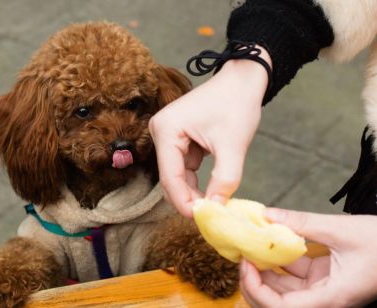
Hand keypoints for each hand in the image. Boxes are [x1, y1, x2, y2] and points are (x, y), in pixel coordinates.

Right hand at [149, 49, 269, 216]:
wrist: (243, 80)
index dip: (183, 202)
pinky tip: (211, 190)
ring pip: (177, 175)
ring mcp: (167, 136)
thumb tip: (216, 210)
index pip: (170, 176)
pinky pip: (184, 167)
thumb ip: (224, 180)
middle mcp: (160, 132)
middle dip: (188, 198)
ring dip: (194, 191)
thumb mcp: (233, 145)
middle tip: (209, 217)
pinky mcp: (177, 139)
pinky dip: (197, 180)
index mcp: (166, 129)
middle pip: (170, 178)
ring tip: (214, 206)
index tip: (201, 220)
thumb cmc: (237, 104)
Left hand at [240, 208, 376, 306]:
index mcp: (332, 298)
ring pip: (282, 288)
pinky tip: (267, 242)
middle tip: (242, 254)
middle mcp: (324, 299)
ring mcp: (322, 289)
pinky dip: (278, 261)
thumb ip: (302, 222)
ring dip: (263, 270)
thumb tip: (267, 214)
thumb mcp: (341, 230)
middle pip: (277, 302)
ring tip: (250, 245)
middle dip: (254, 282)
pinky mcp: (322, 278)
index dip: (258, 291)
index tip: (246, 265)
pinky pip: (293, 275)